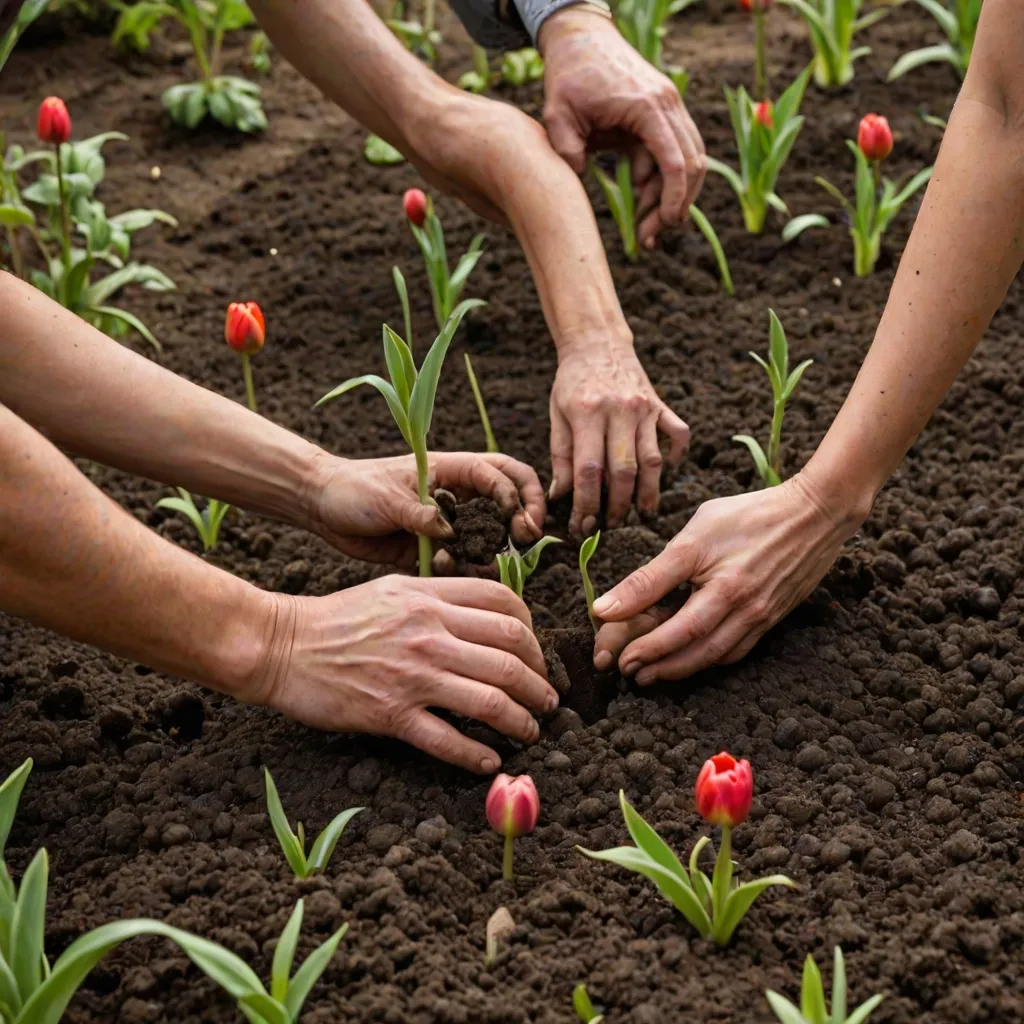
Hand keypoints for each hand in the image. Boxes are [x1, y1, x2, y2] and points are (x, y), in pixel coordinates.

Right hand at [248, 576, 557, 772]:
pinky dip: (476, 754)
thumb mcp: (394, 589)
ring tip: (531, 730)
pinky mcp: (390, 714)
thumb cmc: (338, 617)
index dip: (534, 634)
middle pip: (510, 655)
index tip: (536, 656)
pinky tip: (490, 760)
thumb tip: (487, 616)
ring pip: (490, 699)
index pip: (506, 607)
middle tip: (548, 700)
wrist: (283, 645)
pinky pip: (447, 739)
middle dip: (540, 682)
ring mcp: (411, 675)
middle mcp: (428, 633)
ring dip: (522, 720)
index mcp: (431, 598)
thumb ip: (441, 598)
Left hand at [308, 451, 546, 565]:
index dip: (516, 494)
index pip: (499, 474)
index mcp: (450, 471)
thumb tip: (449, 533)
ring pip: (486, 535)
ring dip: (491, 550)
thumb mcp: (388, 497)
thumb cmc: (355, 489)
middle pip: (506, 500)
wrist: (321, 509)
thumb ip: (421, 514)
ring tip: (486, 562)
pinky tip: (445, 568)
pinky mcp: (431, 548)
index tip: (518, 519)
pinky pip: (458, 560)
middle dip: (521, 517)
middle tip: (525, 538)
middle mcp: (455, 496)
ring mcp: (446, 523)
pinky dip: (459, 568)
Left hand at [538, 7, 706, 248]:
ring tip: (647, 224)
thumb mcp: (557, 115)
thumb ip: (567, 151)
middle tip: (651, 235)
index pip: (675, 162)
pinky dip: (663, 177)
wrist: (581, 39)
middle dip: (676, 204)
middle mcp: (668, 105)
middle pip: (693, 164)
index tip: (665, 225)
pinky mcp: (664, 113)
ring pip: (690, 159)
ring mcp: (670, 107)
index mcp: (647, 108)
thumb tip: (581, 182)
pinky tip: (642, 195)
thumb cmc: (569, 76)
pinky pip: (675, 151)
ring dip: (673, 194)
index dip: (675, 198)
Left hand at [549, 344, 688, 535]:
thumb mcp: (557, 416)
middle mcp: (620, 411)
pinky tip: (668, 472)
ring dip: (648, 491)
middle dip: (619, 505)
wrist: (598, 344)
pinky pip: (678, 434)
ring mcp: (645, 407)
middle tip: (612, 525)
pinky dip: (676, 456)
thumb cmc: (572, 385)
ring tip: (642, 513)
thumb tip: (561, 497)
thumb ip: (561, 456)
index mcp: (588, 413)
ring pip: (653, 459)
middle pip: (625, 470)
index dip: (586, 503)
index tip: (583, 525)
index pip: (589, 470)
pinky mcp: (661, 405)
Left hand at [591, 473, 863, 679]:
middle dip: (660, 666)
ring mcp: (762, 617)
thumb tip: (606, 607)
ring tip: (653, 672)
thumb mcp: (694, 536)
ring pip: (717, 656)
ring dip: (682, 669)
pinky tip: (694, 658)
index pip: (675, 631)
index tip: (619, 658)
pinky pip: (739, 649)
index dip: (646, 648)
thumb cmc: (750, 516)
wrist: (815, 513)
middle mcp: (745, 611)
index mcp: (723, 590)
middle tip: (631, 673)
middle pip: (696, 651)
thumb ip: (652, 576)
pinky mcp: (774, 617)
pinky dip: (712, 659)